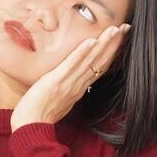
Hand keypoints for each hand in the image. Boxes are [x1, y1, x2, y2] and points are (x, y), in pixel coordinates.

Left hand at [10, 23, 130, 129]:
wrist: (30, 127)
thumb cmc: (39, 115)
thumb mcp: (59, 101)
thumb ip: (67, 89)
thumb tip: (69, 80)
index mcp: (79, 89)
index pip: (100, 67)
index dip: (112, 52)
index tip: (121, 39)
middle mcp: (78, 85)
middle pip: (101, 62)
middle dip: (114, 44)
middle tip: (126, 28)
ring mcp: (69, 83)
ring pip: (90, 61)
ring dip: (104, 44)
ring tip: (114, 30)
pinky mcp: (56, 81)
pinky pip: (71, 65)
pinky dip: (82, 53)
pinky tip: (91, 41)